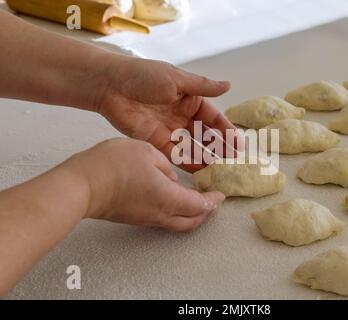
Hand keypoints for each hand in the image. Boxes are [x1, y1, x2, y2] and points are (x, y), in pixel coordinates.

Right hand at [67, 138, 224, 230]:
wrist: (82, 185)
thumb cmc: (114, 165)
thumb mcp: (147, 152)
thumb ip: (165, 166)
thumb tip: (169, 178)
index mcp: (170, 198)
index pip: (200, 205)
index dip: (213, 201)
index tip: (220, 195)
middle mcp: (160, 213)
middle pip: (191, 221)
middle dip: (205, 213)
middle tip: (211, 202)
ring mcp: (145, 218)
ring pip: (176, 222)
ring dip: (189, 213)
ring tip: (193, 199)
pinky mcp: (133, 217)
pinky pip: (161, 218)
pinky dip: (173, 211)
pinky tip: (169, 197)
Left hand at [95, 57, 236, 171]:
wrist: (110, 86)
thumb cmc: (144, 76)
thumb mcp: (177, 79)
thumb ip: (202, 87)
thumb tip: (228, 85)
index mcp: (190, 99)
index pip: (213, 118)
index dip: (226, 130)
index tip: (238, 144)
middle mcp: (182, 116)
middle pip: (205, 135)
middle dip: (219, 147)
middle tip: (233, 162)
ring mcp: (170, 130)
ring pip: (193, 146)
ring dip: (206, 157)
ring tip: (220, 169)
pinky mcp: (156, 141)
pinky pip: (176, 154)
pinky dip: (188, 162)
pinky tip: (200, 170)